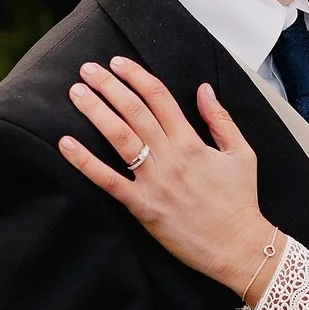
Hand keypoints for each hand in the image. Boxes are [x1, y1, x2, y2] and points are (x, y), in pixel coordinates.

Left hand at [60, 59, 279, 298]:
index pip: (159, 98)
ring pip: (119, 137)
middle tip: (87, 69)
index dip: (136, 76)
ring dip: (95, 112)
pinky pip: (108, 181)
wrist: (238, 246)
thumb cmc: (240, 202)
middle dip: (109, 86)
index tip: (118, 63)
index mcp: (192, 142)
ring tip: (76, 93)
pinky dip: (85, 162)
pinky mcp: (143, 207)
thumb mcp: (242, 154)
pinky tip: (66, 144)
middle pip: (134, 111)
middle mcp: (171, 157)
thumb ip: (220, 119)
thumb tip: (203, 89)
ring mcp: (154, 181)